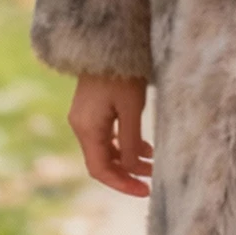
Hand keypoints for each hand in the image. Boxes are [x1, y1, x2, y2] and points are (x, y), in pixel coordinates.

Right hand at [68, 75, 152, 197]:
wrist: (108, 43)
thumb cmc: (122, 74)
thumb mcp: (131, 110)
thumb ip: (130, 142)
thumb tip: (133, 169)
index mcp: (86, 128)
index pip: (100, 170)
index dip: (122, 184)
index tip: (146, 191)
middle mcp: (81, 126)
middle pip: (102, 162)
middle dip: (127, 174)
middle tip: (152, 181)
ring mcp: (85, 118)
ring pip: (105, 150)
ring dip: (128, 160)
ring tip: (154, 163)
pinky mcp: (93, 111)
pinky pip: (107, 137)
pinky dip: (124, 145)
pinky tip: (145, 147)